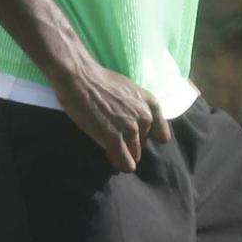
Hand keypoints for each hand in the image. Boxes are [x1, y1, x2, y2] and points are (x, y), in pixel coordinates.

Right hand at [56, 61, 171, 172]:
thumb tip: (135, 123)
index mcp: (150, 104)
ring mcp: (130, 128)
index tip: (136, 137)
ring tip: (111, 150)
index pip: (161, 134)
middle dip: (131, 144)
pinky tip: (113, 160)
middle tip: (115, 139)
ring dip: (124, 155)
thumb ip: (136, 106)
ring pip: (134, 154)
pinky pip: (123, 161)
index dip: (147, 137)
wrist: (80, 78)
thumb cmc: (100, 80)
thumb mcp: (128, 90)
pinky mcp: (114, 137)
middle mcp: (145, 117)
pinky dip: (119, 164)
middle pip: (143, 144)